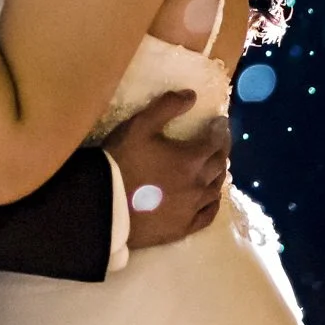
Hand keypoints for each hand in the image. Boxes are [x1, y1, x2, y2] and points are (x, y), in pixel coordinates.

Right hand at [102, 88, 229, 250]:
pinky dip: (213, 203)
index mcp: (190, 159)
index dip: (220, 130)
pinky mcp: (182, 228)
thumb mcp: (140, 126)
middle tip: (219, 142)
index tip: (220, 122)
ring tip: (215, 166)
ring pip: (215, 189)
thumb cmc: (121, 161)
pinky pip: (207, 215)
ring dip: (218, 174)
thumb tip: (192, 95)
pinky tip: (212, 198)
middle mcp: (198, 185)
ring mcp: (191, 209)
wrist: (103, 204)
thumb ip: (167, 107)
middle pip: (219, 165)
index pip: (216, 141)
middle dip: (221, 150)